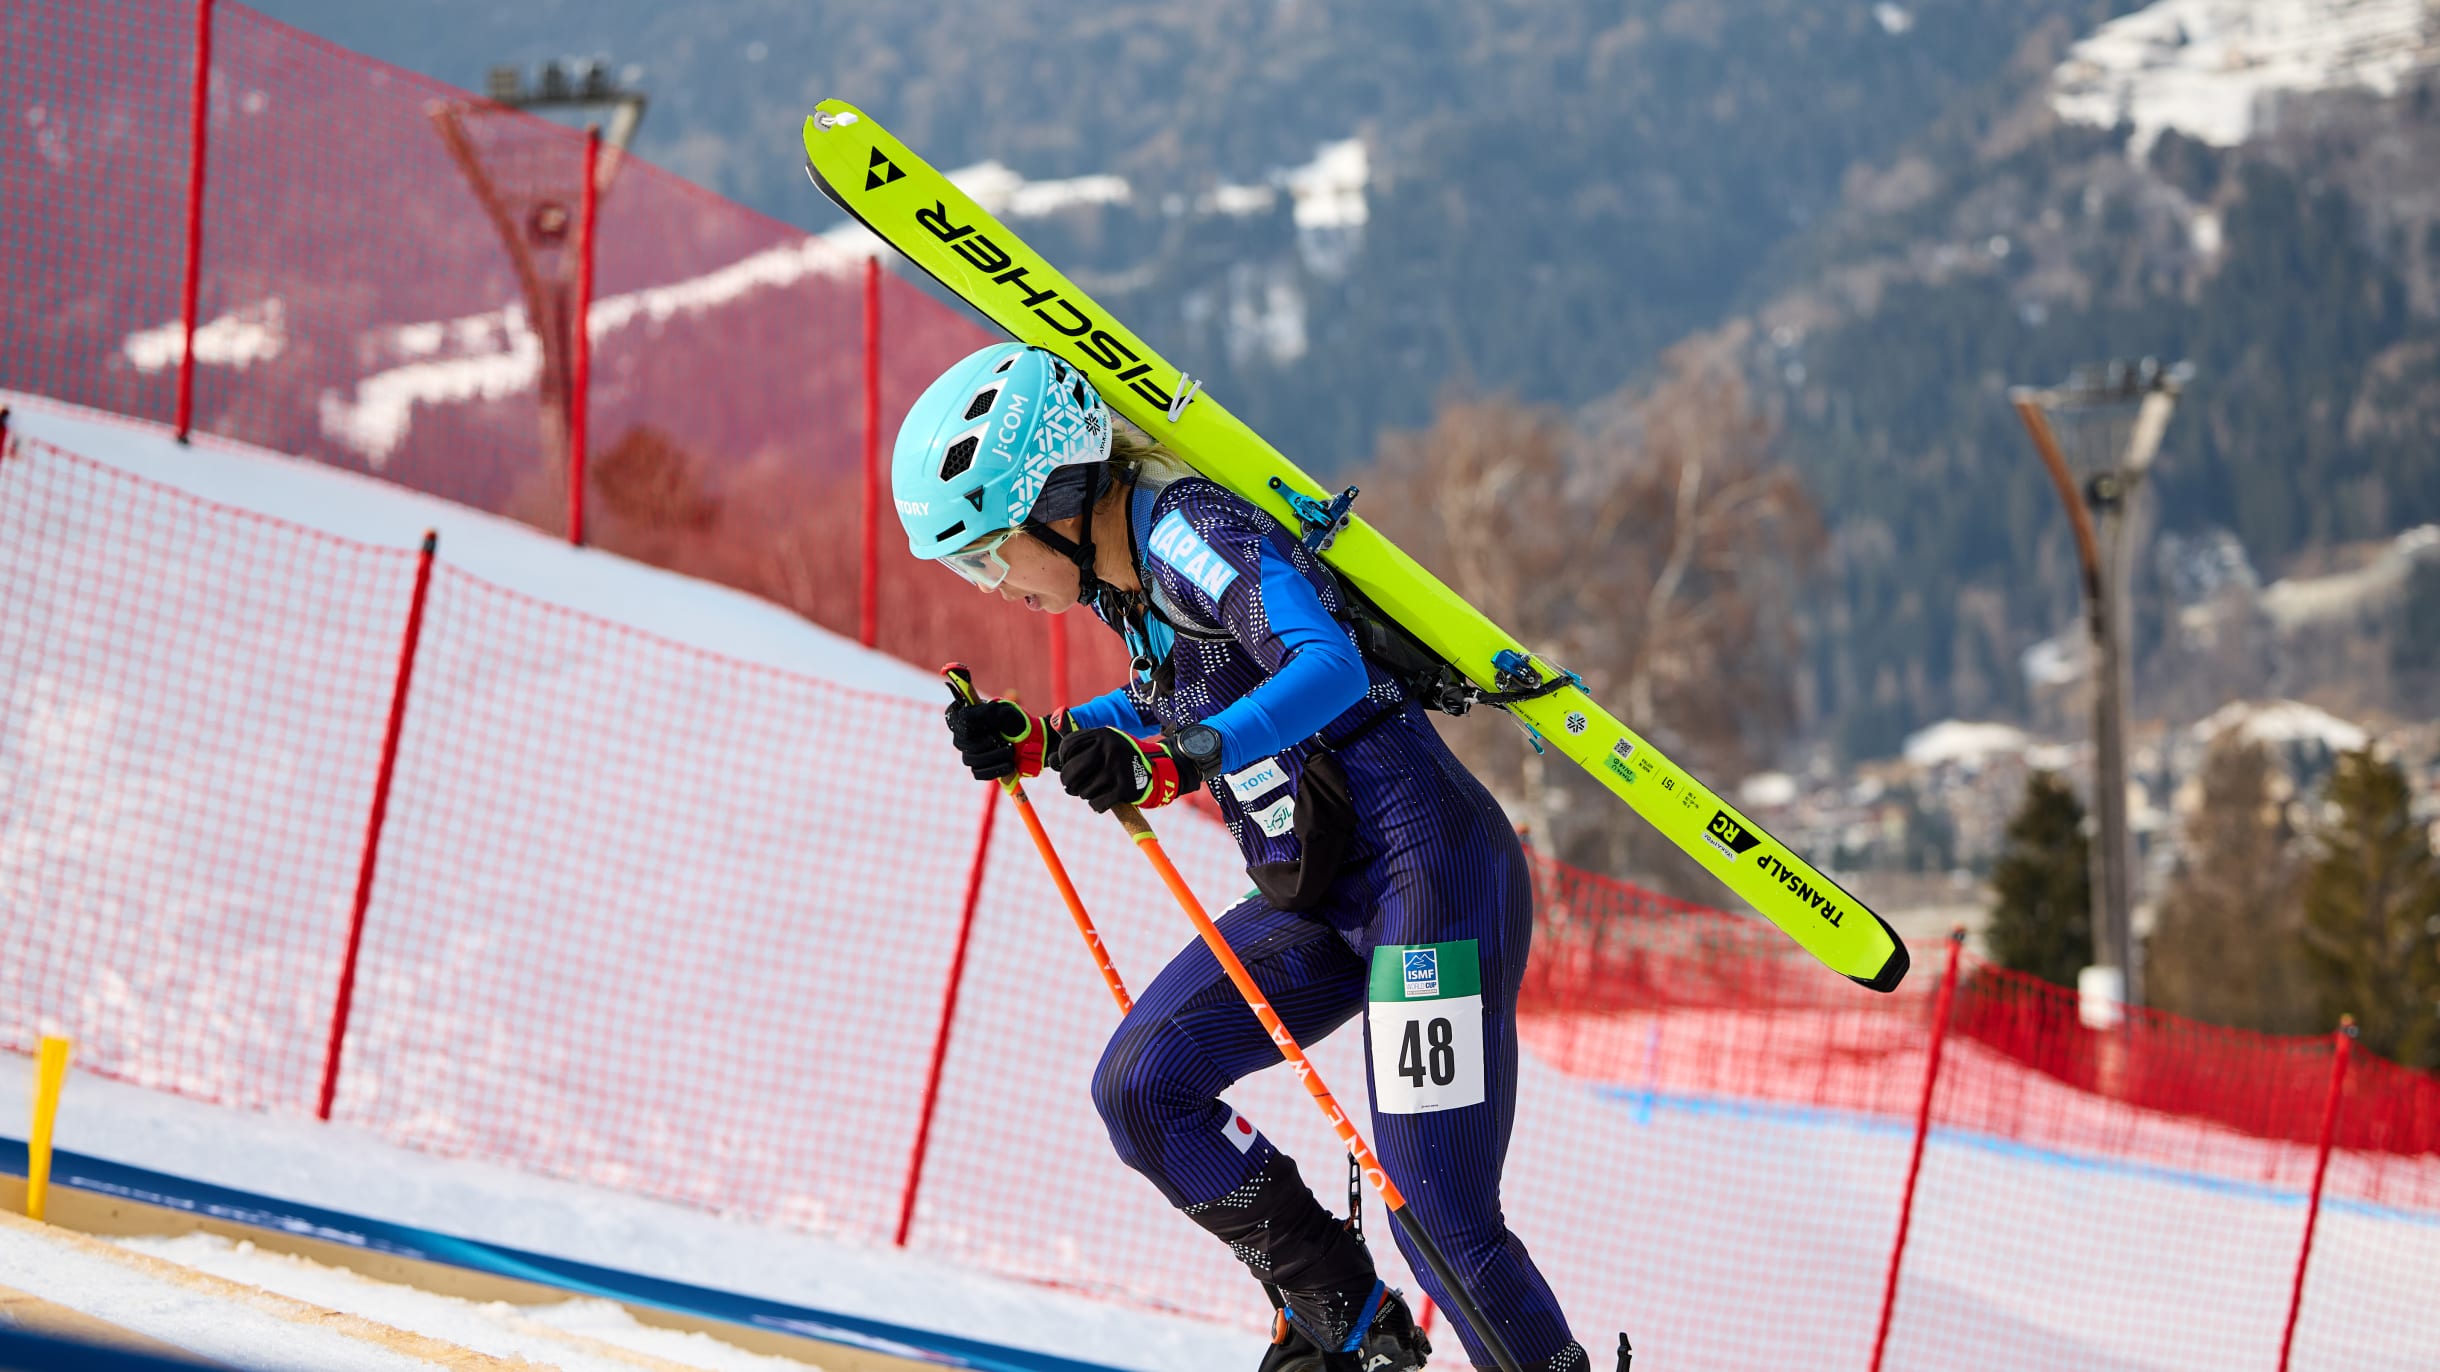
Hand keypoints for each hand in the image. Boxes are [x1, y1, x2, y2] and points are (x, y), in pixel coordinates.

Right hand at [944, 697, 1058, 780]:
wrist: (1034, 742)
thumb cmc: (1017, 723)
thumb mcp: (1004, 712)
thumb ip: (984, 712)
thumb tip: (963, 715)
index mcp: (968, 717)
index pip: (953, 719)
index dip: (966, 725)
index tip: (985, 725)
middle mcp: (965, 735)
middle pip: (961, 743)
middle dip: (984, 742)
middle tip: (1000, 738)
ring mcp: (972, 753)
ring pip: (970, 760)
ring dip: (993, 756)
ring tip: (1010, 750)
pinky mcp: (981, 768)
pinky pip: (979, 773)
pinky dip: (996, 769)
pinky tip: (1009, 764)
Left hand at [1053, 728, 1203, 811]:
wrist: (1159, 770)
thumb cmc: (1122, 759)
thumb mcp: (1104, 745)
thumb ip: (1077, 749)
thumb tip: (1049, 761)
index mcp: (1102, 734)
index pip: (1067, 747)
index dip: (1062, 760)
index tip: (1068, 765)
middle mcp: (1109, 749)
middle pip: (1070, 771)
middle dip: (1068, 783)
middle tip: (1072, 787)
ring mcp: (1117, 768)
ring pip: (1082, 791)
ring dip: (1085, 795)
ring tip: (1094, 791)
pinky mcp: (1125, 788)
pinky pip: (1096, 804)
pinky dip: (1096, 806)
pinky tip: (1102, 801)